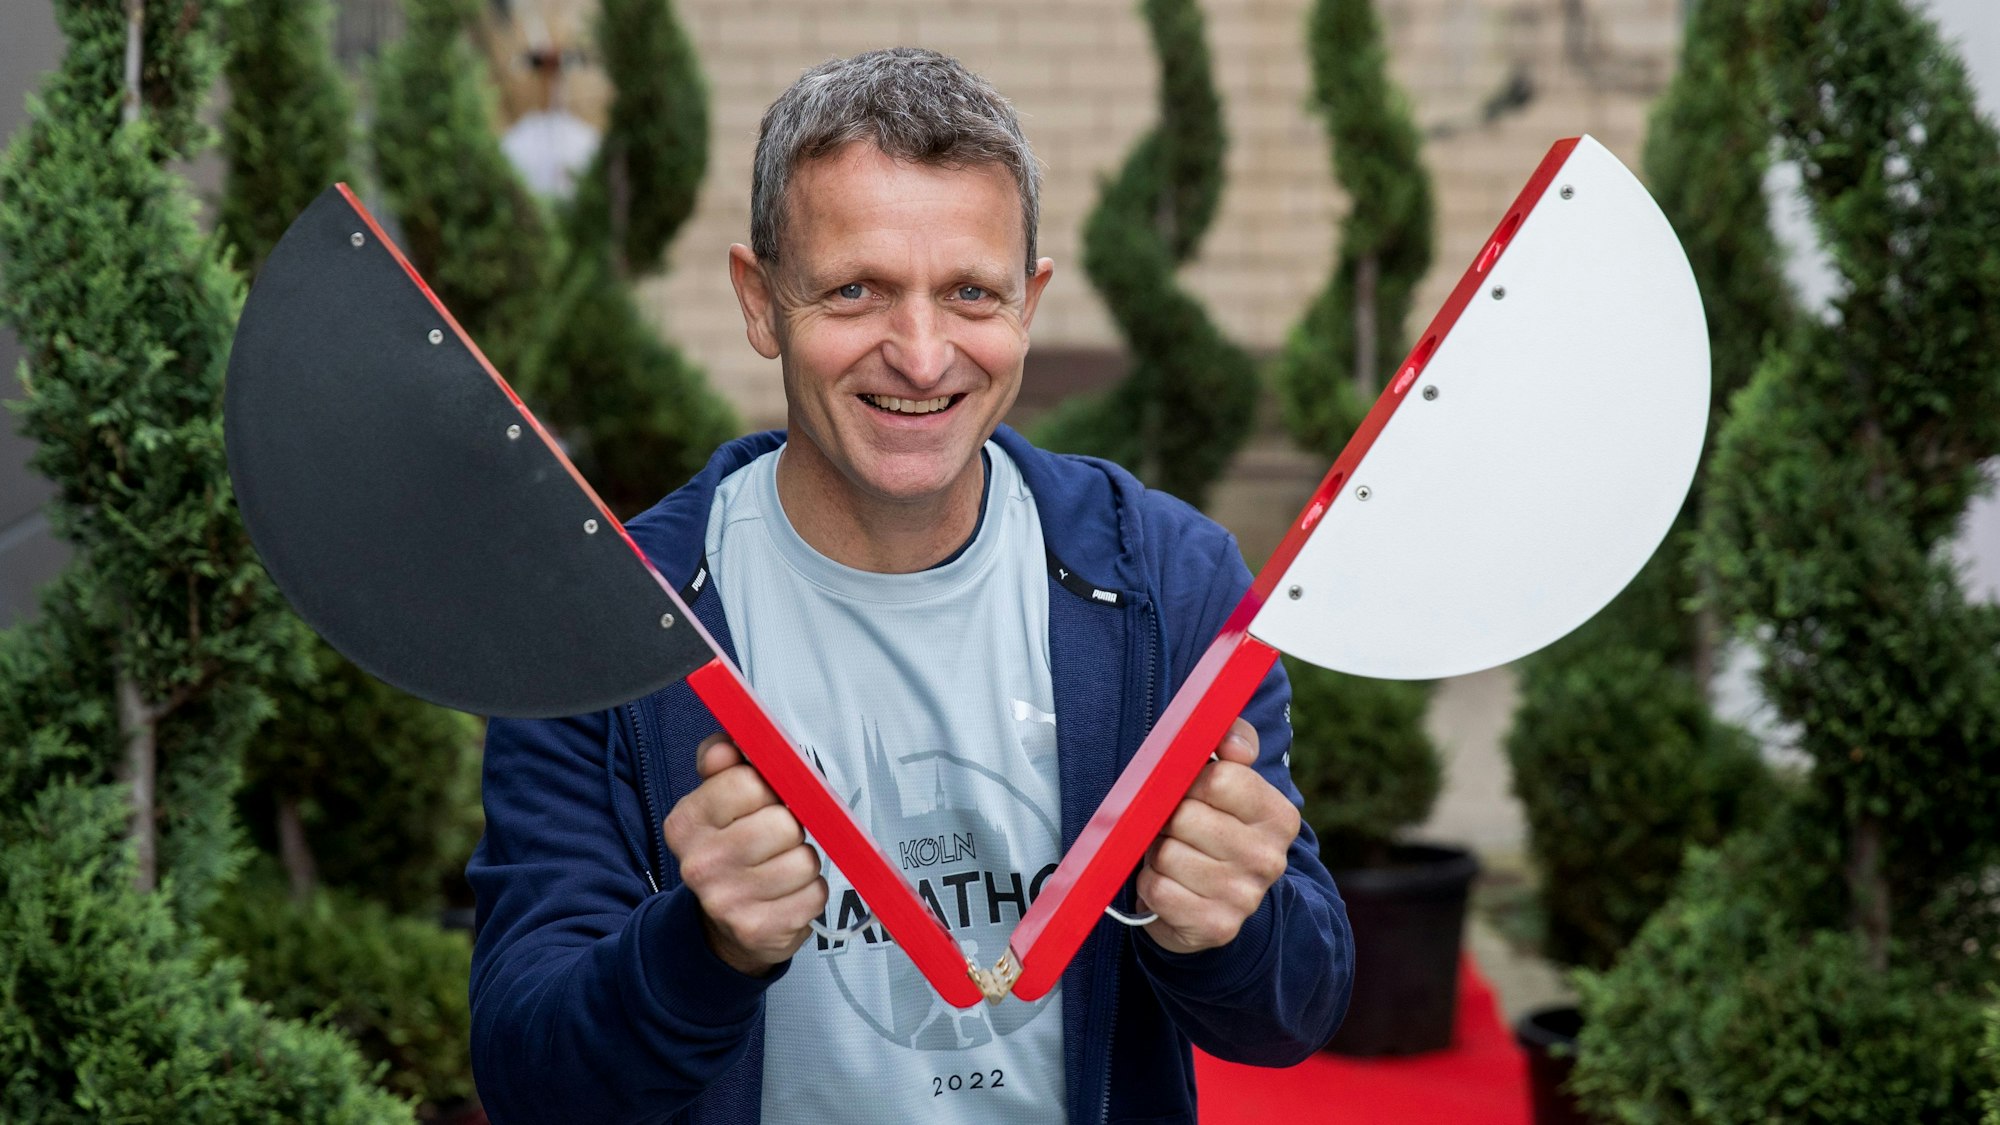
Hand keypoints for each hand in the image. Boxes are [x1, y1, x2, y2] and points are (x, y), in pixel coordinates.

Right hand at [661, 734, 827, 975]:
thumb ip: (723, 763)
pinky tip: (789, 892)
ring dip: (804, 860)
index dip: (770, 786)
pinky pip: (815, 895)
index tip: (767, 798)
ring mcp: (727, 902)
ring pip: (804, 860)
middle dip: (791, 826)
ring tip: (784, 865)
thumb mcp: (717, 800)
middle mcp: (699, 864)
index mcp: (686, 822)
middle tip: (780, 837)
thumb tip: (725, 744)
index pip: (747, 783)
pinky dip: (811, 891)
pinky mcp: (758, 930)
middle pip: (782, 824)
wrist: (722, 924)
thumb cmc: (732, 846)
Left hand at [1138, 718, 1301, 954]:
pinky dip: (1151, 884)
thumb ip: (1233, 742)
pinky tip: (1170, 885)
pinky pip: (1157, 889)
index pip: (1221, 778)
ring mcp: (1245, 897)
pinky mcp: (1216, 927)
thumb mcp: (1229, 782)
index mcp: (1278, 816)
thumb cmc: (1214, 828)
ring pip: (1167, 854)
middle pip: (1186, 817)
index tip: (1189, 791)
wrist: (1216, 904)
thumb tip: (1232, 742)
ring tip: (1173, 857)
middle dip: (1168, 819)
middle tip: (1175, 829)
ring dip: (1157, 853)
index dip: (1190, 781)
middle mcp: (1269, 859)